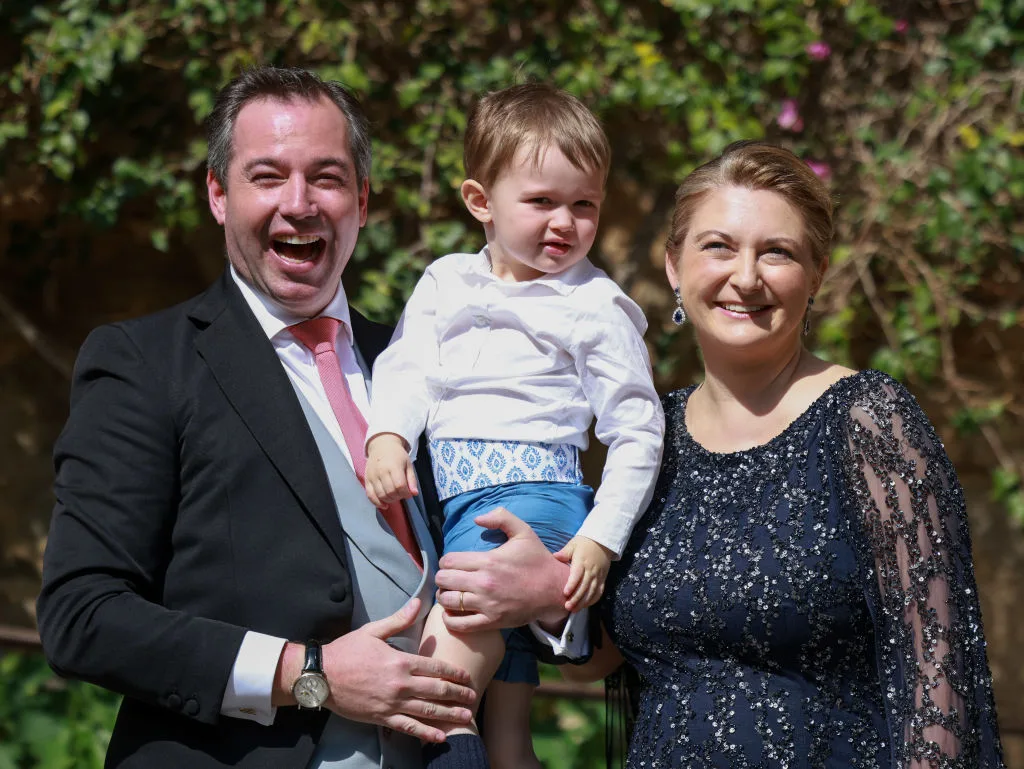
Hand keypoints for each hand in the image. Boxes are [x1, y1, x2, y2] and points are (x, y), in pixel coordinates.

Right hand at [321, 599, 474, 742]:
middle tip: (473, 697)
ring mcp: (392, 703)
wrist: (320, 676)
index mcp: (400, 661)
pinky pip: (408, 727)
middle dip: (457, 694)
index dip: (454, 673)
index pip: (435, 667)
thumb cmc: (346, 651)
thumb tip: (419, 601)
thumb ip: (399, 619)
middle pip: (437, 690)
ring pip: (427, 711)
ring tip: (466, 718)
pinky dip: (425, 733)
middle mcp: (400, 684)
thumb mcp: (373, 630)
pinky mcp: (382, 718)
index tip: (467, 677)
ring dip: (449, 715)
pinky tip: (440, 737)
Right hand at [364, 433, 417, 507]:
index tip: (408, 493)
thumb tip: (414, 493)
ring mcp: (372, 476)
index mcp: (393, 466)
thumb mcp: (408, 464)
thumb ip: (411, 480)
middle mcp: (381, 471)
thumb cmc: (397, 455)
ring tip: (394, 496)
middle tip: (401, 493)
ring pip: (381, 495)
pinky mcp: (367, 480)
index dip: (406, 493)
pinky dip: (377, 503)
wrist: (382, 445)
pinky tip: (384, 505)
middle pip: (390, 492)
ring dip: (390, 500)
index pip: (400, 486)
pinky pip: (370, 495)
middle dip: (398, 497)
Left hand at [433, 507, 569, 632]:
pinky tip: (453, 612)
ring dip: (444, 597)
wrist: (555, 590)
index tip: (451, 564)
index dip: (445, 562)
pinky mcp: (491, 622)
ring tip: (451, 594)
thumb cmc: (537, 560)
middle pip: (443, 580)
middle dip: (442, 578)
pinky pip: (459, 624)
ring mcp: (487, 604)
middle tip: (449, 579)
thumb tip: (477, 518)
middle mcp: (484, 583)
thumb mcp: (523, 532)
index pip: (448, 561)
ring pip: (447, 601)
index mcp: (488, 561)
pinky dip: (450, 619)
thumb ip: (501, 518)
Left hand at [555, 535, 613, 611]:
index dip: (572, 584)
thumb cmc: (584, 543)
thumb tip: (555, 556)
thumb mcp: (573, 544)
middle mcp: (591, 570)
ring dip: (584, 602)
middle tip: (567, 606)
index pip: (577, 575)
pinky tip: (585, 605)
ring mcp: (598, 576)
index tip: (565, 593)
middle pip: (584, 586)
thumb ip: (565, 552)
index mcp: (582, 561)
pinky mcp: (602, 579)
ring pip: (592, 591)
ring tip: (574, 610)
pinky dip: (593, 600)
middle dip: (576, 598)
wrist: (602, 542)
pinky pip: (599, 592)